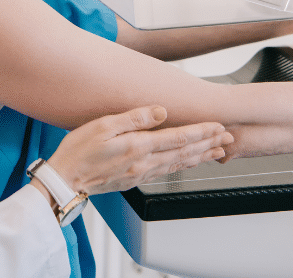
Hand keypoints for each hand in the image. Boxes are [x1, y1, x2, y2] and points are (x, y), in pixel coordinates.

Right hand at [43, 106, 231, 195]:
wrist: (64, 180)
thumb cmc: (78, 151)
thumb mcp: (103, 125)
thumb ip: (134, 118)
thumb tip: (160, 111)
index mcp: (138, 147)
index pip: (178, 137)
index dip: (201, 131)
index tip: (218, 125)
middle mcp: (144, 164)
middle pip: (184, 152)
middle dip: (208, 143)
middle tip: (227, 137)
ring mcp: (140, 174)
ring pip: (178, 164)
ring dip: (200, 156)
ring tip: (217, 151)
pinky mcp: (134, 179)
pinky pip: (167, 172)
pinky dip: (183, 166)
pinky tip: (187, 163)